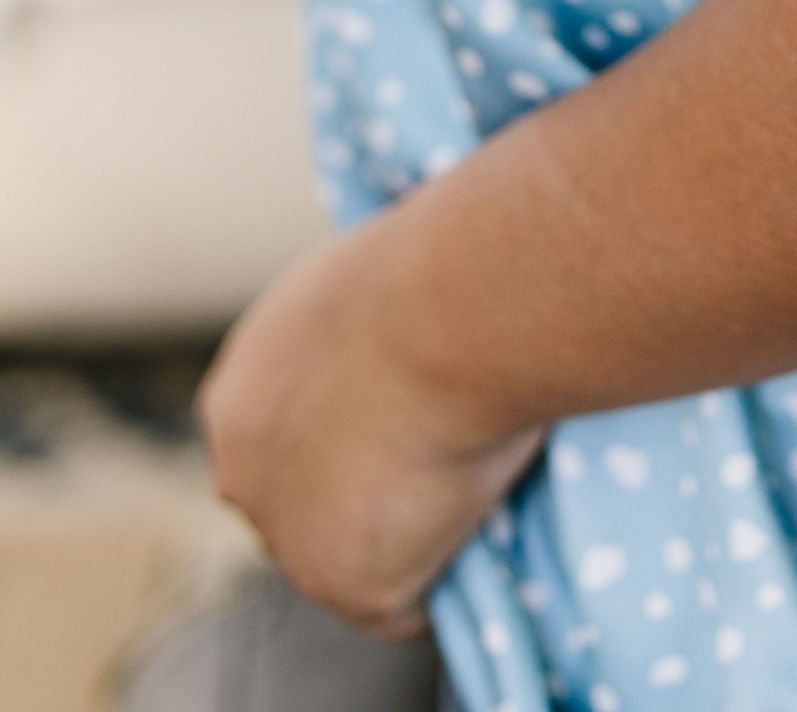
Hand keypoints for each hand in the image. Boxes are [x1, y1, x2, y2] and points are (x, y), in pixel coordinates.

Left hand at [199, 213, 545, 636]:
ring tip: (473, 461)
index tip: (415, 406)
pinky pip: (410, 602)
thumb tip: (411, 336)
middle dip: (370, 490)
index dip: (357, 429)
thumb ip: (358, 337)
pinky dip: (451, 566)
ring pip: (357, 557)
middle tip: (449, 443)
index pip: (292, 439)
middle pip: (310, 507)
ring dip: (410, 529)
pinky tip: (482, 501)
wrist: (446, 307)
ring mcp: (289, 538)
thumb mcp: (369, 286)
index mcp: (239, 395)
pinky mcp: (347, 586)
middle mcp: (241, 472)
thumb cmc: (429, 269)